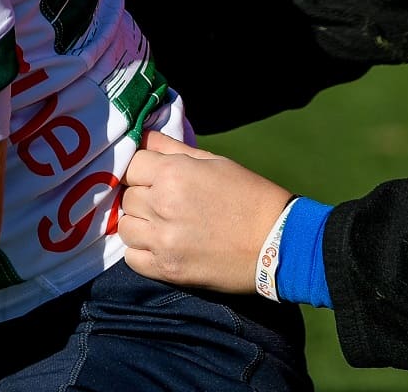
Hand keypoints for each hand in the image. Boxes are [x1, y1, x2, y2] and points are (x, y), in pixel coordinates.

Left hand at [118, 130, 291, 293]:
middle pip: (127, 197)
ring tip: (165, 226)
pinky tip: (162, 247)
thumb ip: (171, 148)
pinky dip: (141, 253)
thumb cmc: (249, 196)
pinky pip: (132, 258)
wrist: (281, 243)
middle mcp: (162, 205)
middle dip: (143, 198)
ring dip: (141, 225)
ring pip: (126, 227)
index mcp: (172, 174)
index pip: (130, 165)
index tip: (154, 179)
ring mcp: (163, 240)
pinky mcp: (168, 269)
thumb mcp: (213, 161)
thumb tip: (143, 137)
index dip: (141, 172)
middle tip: (168, 205)